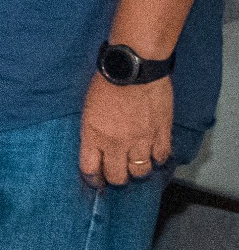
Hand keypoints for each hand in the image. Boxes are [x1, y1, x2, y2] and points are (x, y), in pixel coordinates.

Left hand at [79, 73, 174, 188]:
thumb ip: (92, 132)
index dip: (94, 179)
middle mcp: (116, 144)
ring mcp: (140, 140)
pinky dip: (158, 159)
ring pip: (141, 171)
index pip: (91, 170)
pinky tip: (154, 155)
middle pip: (117, 177)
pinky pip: (161, 157)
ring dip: (138, 171)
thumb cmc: (106, 83)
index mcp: (93, 137)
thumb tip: (96, 148)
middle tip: (118, 174)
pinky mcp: (161, 133)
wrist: (133, 69)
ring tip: (137, 165)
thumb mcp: (88, 110)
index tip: (97, 180)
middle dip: (116, 178)